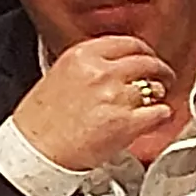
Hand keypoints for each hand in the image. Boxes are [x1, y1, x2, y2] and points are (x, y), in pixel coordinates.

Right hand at [12, 32, 191, 176]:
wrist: (33, 153)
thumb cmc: (38, 123)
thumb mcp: (56, 77)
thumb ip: (87, 66)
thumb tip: (113, 65)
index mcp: (81, 55)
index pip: (128, 43)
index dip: (143, 52)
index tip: (146, 58)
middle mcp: (101, 71)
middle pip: (147, 62)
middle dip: (158, 71)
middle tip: (161, 78)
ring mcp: (115, 96)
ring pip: (156, 87)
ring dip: (158, 95)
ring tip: (151, 102)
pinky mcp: (127, 122)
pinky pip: (161, 112)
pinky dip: (160, 116)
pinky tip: (151, 119)